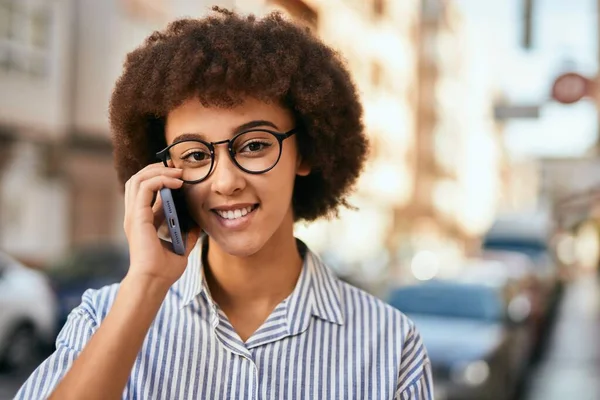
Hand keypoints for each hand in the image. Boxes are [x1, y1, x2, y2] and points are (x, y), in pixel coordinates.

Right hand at [123, 163, 200, 287]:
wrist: (155, 281)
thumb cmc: (165, 269)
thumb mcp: (181, 246)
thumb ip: (186, 233)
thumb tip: (197, 222)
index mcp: (142, 221)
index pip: (144, 190)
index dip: (159, 178)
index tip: (179, 176)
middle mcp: (135, 215)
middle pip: (137, 180)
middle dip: (156, 169)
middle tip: (177, 169)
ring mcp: (133, 215)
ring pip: (138, 179)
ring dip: (158, 172)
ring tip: (177, 173)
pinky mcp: (137, 217)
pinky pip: (145, 188)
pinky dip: (160, 180)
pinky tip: (176, 183)